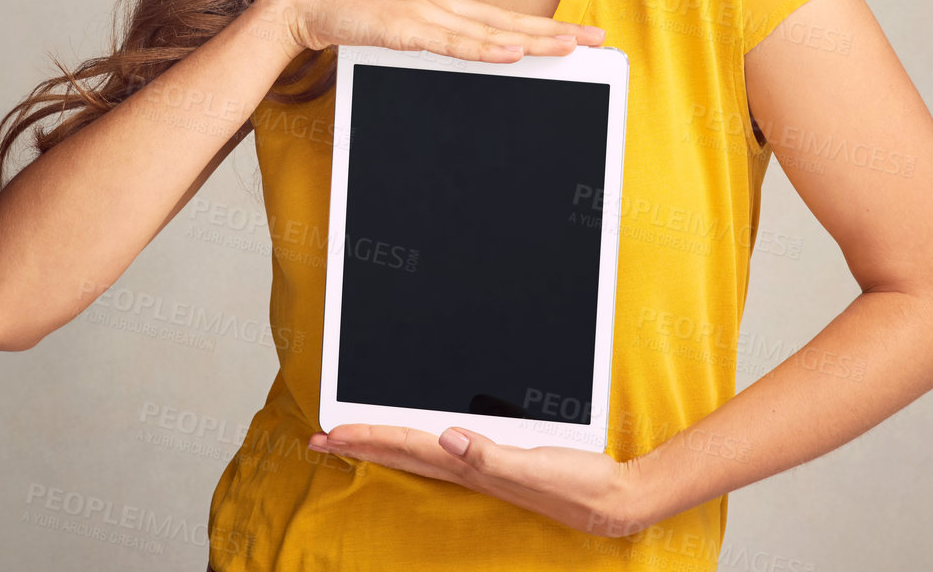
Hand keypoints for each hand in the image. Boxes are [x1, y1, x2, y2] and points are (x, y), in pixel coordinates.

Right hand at [272, 0, 606, 61]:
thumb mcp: (401, 30)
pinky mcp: (406, 28)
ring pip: (490, 31)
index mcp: (444, 7)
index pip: (504, 19)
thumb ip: (431, 40)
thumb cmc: (352, 17)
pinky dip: (485, 47)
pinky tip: (512, 51)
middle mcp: (443, 5)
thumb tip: (459, 54)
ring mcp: (426, 14)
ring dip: (532, 39)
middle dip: (555, 31)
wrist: (308, 3)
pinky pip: (453, 42)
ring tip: (568, 47)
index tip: (579, 34)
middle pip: (510, 21)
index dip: (544, 25)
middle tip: (596, 38)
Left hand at [305, 423, 651, 536]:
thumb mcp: (534, 468)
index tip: (330, 433)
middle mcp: (467, 466)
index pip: (405, 447)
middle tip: (319, 437)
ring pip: (416, 450)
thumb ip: (489, 456)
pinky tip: (414, 438)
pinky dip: (417, 441)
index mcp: (470, 465)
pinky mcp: (495, 461)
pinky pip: (443, 449)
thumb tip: (446, 438)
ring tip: (351, 436)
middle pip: (400, 450)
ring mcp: (480, 466)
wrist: (613, 499)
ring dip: (382, 441)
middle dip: (359, 442)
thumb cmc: (578, 485)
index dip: (366, 437)